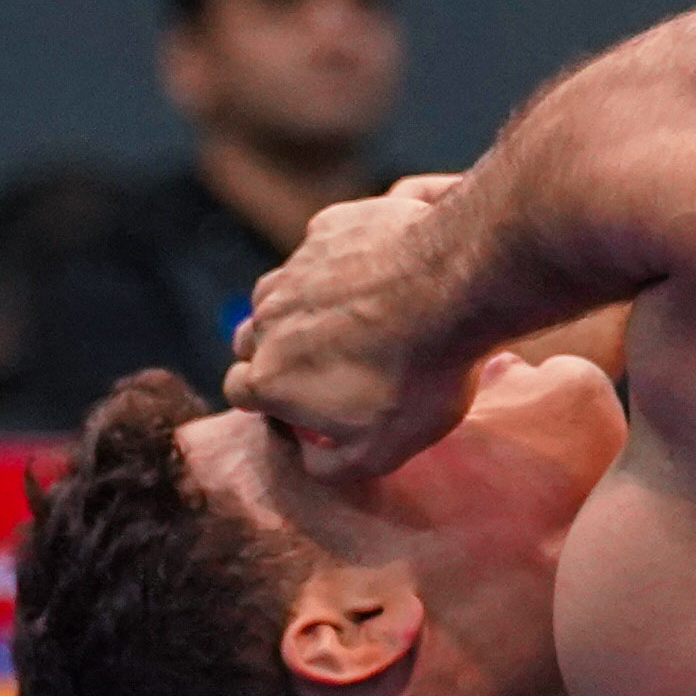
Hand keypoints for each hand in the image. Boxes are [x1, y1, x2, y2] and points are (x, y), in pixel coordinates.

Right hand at [223, 192, 470, 478]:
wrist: (456, 286)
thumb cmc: (420, 375)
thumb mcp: (381, 451)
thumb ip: (331, 467)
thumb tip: (310, 462)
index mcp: (269, 375)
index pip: (238, 390)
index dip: (265, 398)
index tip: (296, 402)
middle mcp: (269, 317)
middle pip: (250, 337)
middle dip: (273, 351)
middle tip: (321, 362)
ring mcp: (297, 267)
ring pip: (276, 291)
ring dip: (296, 307)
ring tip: (341, 318)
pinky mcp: (330, 228)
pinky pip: (318, 248)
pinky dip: (334, 262)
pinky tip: (373, 273)